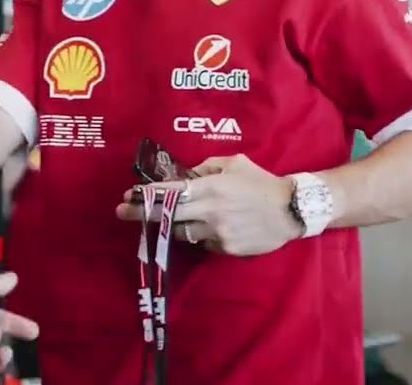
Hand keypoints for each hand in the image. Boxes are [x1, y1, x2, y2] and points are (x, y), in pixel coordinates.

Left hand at [115, 155, 302, 256]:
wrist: (290, 210)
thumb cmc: (261, 182)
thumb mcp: (233, 163)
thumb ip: (206, 167)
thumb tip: (186, 176)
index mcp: (211, 187)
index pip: (171, 191)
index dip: (148, 194)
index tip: (128, 194)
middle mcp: (210, 211)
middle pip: (168, 214)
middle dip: (141, 212)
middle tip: (121, 211)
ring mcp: (216, 233)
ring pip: (184, 232)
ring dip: (175, 225)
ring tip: (171, 219)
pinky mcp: (225, 248)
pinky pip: (204, 242)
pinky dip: (202, 235)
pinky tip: (214, 227)